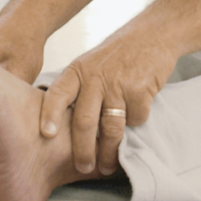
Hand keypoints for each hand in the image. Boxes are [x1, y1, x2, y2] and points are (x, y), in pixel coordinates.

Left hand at [39, 30, 179, 175]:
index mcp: (77, 71)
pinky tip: (138, 114)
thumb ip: (79, 89)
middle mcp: (94, 77)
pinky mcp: (140, 89)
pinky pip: (136, 118)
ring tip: (107, 165)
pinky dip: (137, 122)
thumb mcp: (91, 64)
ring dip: (109, 151)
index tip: (46, 134)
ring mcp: (118, 83)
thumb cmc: (119, 54)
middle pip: (84, 120)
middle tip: (83, 167)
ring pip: (110, 127)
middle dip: (83, 149)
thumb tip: (65, 129)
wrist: (154, 34)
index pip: (58, 94)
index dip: (50, 115)